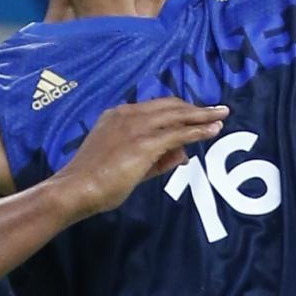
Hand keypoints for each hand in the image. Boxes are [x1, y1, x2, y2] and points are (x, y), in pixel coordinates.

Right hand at [56, 98, 228, 216]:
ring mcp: (137, 126)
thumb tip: (183, 153)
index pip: (156, 107)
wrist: (75, 189)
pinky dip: (198, 131)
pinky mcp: (145, 142)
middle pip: (170, 105)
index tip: (194, 112)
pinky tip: (212, 130)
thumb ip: (156, 159)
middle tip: (216, 110)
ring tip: (221, 116)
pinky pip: (178, 133)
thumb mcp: (127, 166)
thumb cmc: (95, 182)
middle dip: (195, 108)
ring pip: (177, 115)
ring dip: (202, 115)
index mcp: (119, 115)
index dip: (178, 108)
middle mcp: (129, 114)